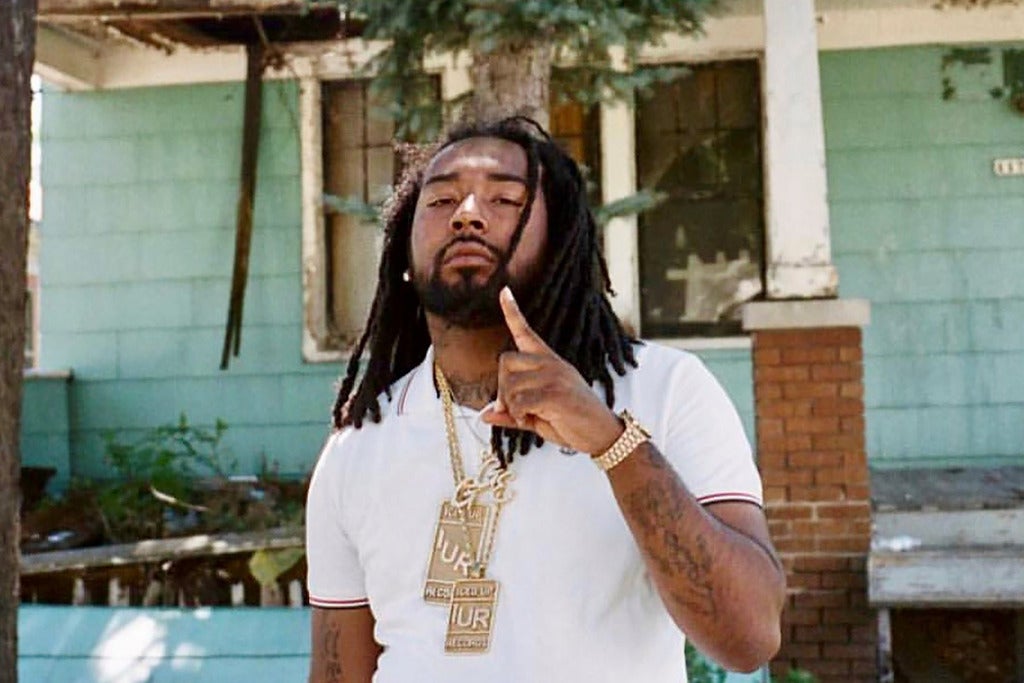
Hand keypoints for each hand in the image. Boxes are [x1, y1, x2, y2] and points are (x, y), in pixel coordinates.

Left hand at [480, 287, 623, 455]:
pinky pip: (519, 402)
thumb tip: (485, 415)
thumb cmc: (572, 422)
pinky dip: (518, 415)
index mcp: (548, 361)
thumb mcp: (538, 415)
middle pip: (505, 361)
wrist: (602, 434)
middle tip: (511, 408)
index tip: (503, 291)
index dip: (512, 312)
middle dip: (501, 387)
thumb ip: (512, 412)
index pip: (526, 332)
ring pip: (510, 385)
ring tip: (527, 416)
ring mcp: (554, 376)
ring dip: (510, 407)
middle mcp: (551, 363)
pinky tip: (531, 420)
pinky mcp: (555, 394)